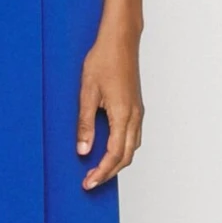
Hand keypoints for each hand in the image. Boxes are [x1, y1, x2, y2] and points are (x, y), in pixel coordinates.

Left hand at [76, 25, 143, 189]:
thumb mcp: (87, 92)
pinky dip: (123, 150)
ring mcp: (138, 111)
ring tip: (98, 170)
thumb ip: (85, 124)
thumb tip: (83, 150)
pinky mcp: (136, 106)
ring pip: (132, 147)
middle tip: (90, 181)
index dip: (101, 172)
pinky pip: (133, 136)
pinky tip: (109, 150)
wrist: (121, 40)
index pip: (114, 154)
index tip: (88, 182)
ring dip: (117, 162)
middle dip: (109, 173)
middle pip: (126, 156)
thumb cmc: (104, 60)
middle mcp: (135, 116)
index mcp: (123, 114)